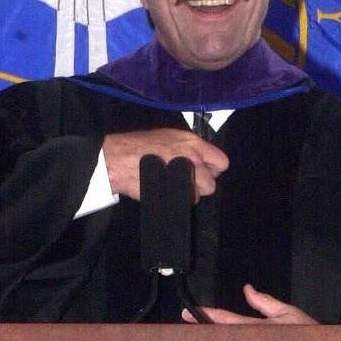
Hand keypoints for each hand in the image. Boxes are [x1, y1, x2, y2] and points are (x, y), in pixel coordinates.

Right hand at [102, 128, 227, 201]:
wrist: (119, 158)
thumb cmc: (138, 146)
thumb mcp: (168, 137)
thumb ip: (187, 148)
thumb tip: (198, 159)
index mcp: (192, 143)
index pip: (221, 162)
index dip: (213, 170)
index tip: (204, 172)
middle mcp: (193, 160)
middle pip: (211, 183)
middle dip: (200, 186)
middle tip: (185, 183)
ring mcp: (184, 178)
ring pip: (197, 196)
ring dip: (187, 195)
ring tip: (171, 186)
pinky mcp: (174, 192)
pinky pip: (183, 203)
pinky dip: (177, 201)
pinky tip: (165, 192)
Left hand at [183, 284, 317, 324]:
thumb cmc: (307, 338)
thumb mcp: (288, 313)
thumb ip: (265, 302)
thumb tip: (247, 289)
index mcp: (257, 330)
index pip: (226, 320)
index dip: (208, 314)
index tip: (188, 311)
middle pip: (220, 337)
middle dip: (203, 329)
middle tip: (185, 319)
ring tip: (193, 332)